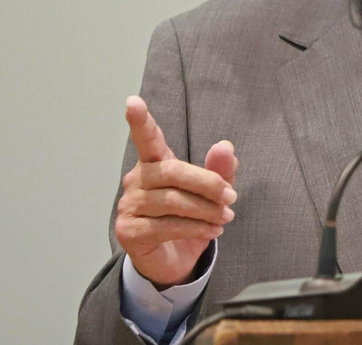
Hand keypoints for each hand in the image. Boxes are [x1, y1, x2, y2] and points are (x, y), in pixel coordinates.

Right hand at [115, 95, 238, 287]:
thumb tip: (225, 146)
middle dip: (207, 183)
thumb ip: (219, 171)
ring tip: (225, 217)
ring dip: (206, 210)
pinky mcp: (130, 231)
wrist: (173, 260)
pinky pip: (167, 226)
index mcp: (154, 163)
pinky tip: (212, 231)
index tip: (133, 102)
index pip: (147, 139)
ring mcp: (129, 206)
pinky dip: (196, 228)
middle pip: (172, 172)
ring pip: (172, 201)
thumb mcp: (210, 195)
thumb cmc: (189, 218)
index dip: (140, 121)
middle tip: (232, 197)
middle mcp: (136, 180)